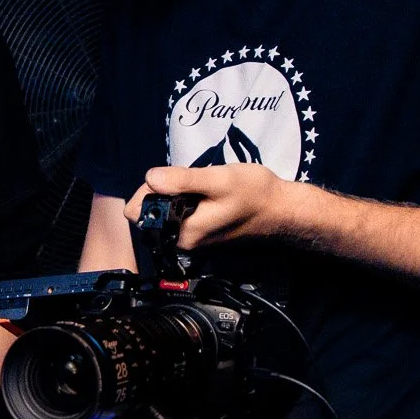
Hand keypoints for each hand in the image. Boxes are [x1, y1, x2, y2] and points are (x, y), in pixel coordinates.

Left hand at [128, 164, 303, 249]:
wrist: (281, 208)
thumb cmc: (254, 193)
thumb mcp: (218, 180)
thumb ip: (183, 180)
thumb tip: (150, 178)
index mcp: (183, 232)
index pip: (138, 212)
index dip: (147, 190)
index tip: (171, 178)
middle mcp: (184, 240)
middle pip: (150, 210)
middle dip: (164, 190)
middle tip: (193, 182)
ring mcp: (193, 237)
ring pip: (166, 209)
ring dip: (177, 193)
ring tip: (203, 186)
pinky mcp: (201, 231)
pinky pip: (180, 211)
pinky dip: (188, 198)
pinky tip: (208, 193)